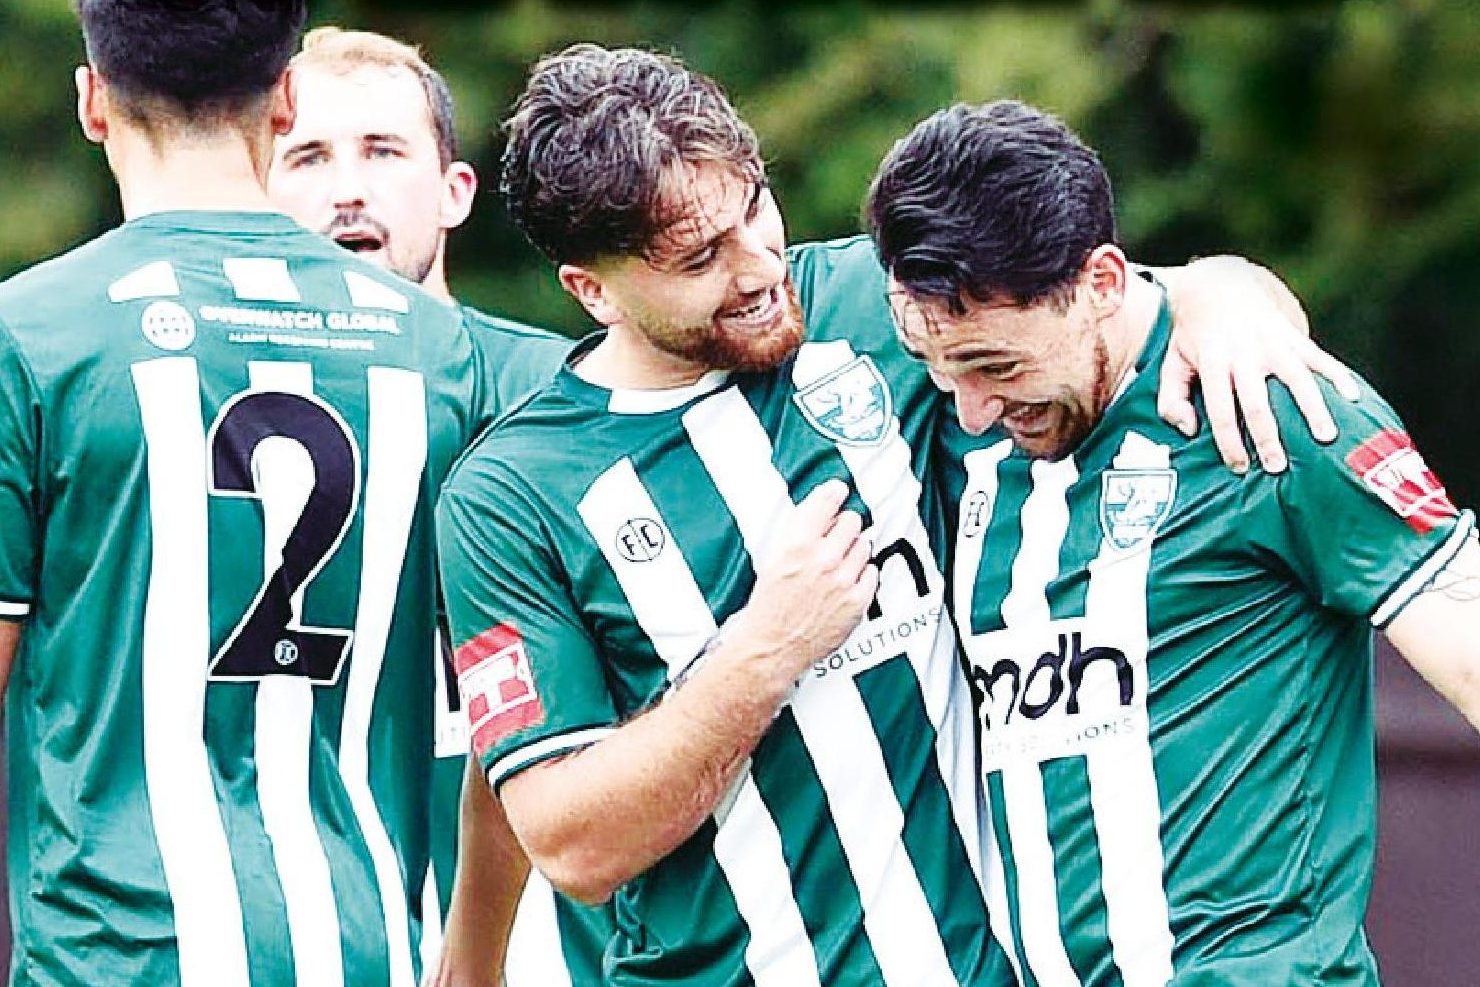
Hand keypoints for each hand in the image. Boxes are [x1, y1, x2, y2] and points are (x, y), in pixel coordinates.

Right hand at [726, 479, 878, 685]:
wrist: (773, 646)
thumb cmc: (770, 605)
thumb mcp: (773, 557)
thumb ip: (799, 531)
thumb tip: (822, 508)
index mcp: (797, 545)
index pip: (827, 501)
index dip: (835, 493)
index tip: (838, 491)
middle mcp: (822, 559)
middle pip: (851, 520)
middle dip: (843, 527)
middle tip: (834, 539)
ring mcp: (843, 580)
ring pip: (864, 545)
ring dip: (853, 551)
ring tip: (837, 565)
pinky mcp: (857, 601)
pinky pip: (872, 572)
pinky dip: (861, 575)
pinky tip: (845, 582)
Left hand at [1157, 256, 1359, 473]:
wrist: (1219, 285)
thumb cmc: (1193, 335)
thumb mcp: (1171, 362)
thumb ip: (1171, 399)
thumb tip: (1190, 429)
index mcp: (1212, 362)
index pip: (1220, 409)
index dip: (1229, 440)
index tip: (1239, 467)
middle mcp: (1244, 353)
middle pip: (1256, 401)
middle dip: (1267, 436)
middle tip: (1277, 465)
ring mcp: (1272, 342)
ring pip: (1296, 379)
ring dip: (1312, 408)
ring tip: (1326, 437)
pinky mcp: (1293, 335)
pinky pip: (1319, 357)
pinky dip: (1337, 375)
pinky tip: (1353, 397)